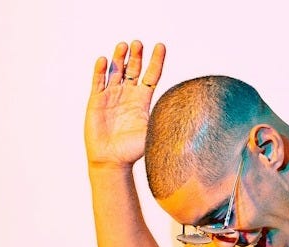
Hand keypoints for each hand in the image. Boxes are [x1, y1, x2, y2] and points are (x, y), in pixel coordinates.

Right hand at [85, 40, 165, 167]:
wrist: (112, 161)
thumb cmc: (132, 151)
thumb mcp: (154, 134)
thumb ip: (166, 123)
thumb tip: (191, 119)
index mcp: (143, 100)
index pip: (151, 75)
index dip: (156, 60)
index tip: (161, 46)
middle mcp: (127, 94)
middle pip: (133, 68)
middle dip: (136, 55)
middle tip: (139, 43)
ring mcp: (111, 95)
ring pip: (116, 70)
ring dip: (119, 57)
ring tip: (124, 45)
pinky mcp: (97, 99)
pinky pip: (98, 80)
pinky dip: (100, 70)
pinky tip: (104, 59)